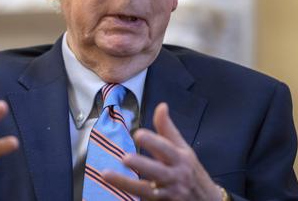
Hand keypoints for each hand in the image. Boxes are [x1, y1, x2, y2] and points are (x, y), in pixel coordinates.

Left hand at [103, 103, 221, 200]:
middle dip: (142, 165)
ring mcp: (169, 194)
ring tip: (106, 174)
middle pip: (158, 171)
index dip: (153, 141)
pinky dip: (134, 197)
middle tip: (125, 158)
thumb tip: (162, 106)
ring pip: (146, 190)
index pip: (166, 148)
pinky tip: (115, 191)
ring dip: (126, 183)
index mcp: (180, 158)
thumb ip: (168, 129)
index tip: (138, 134)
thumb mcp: (184, 149)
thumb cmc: (191, 171)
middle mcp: (175, 176)